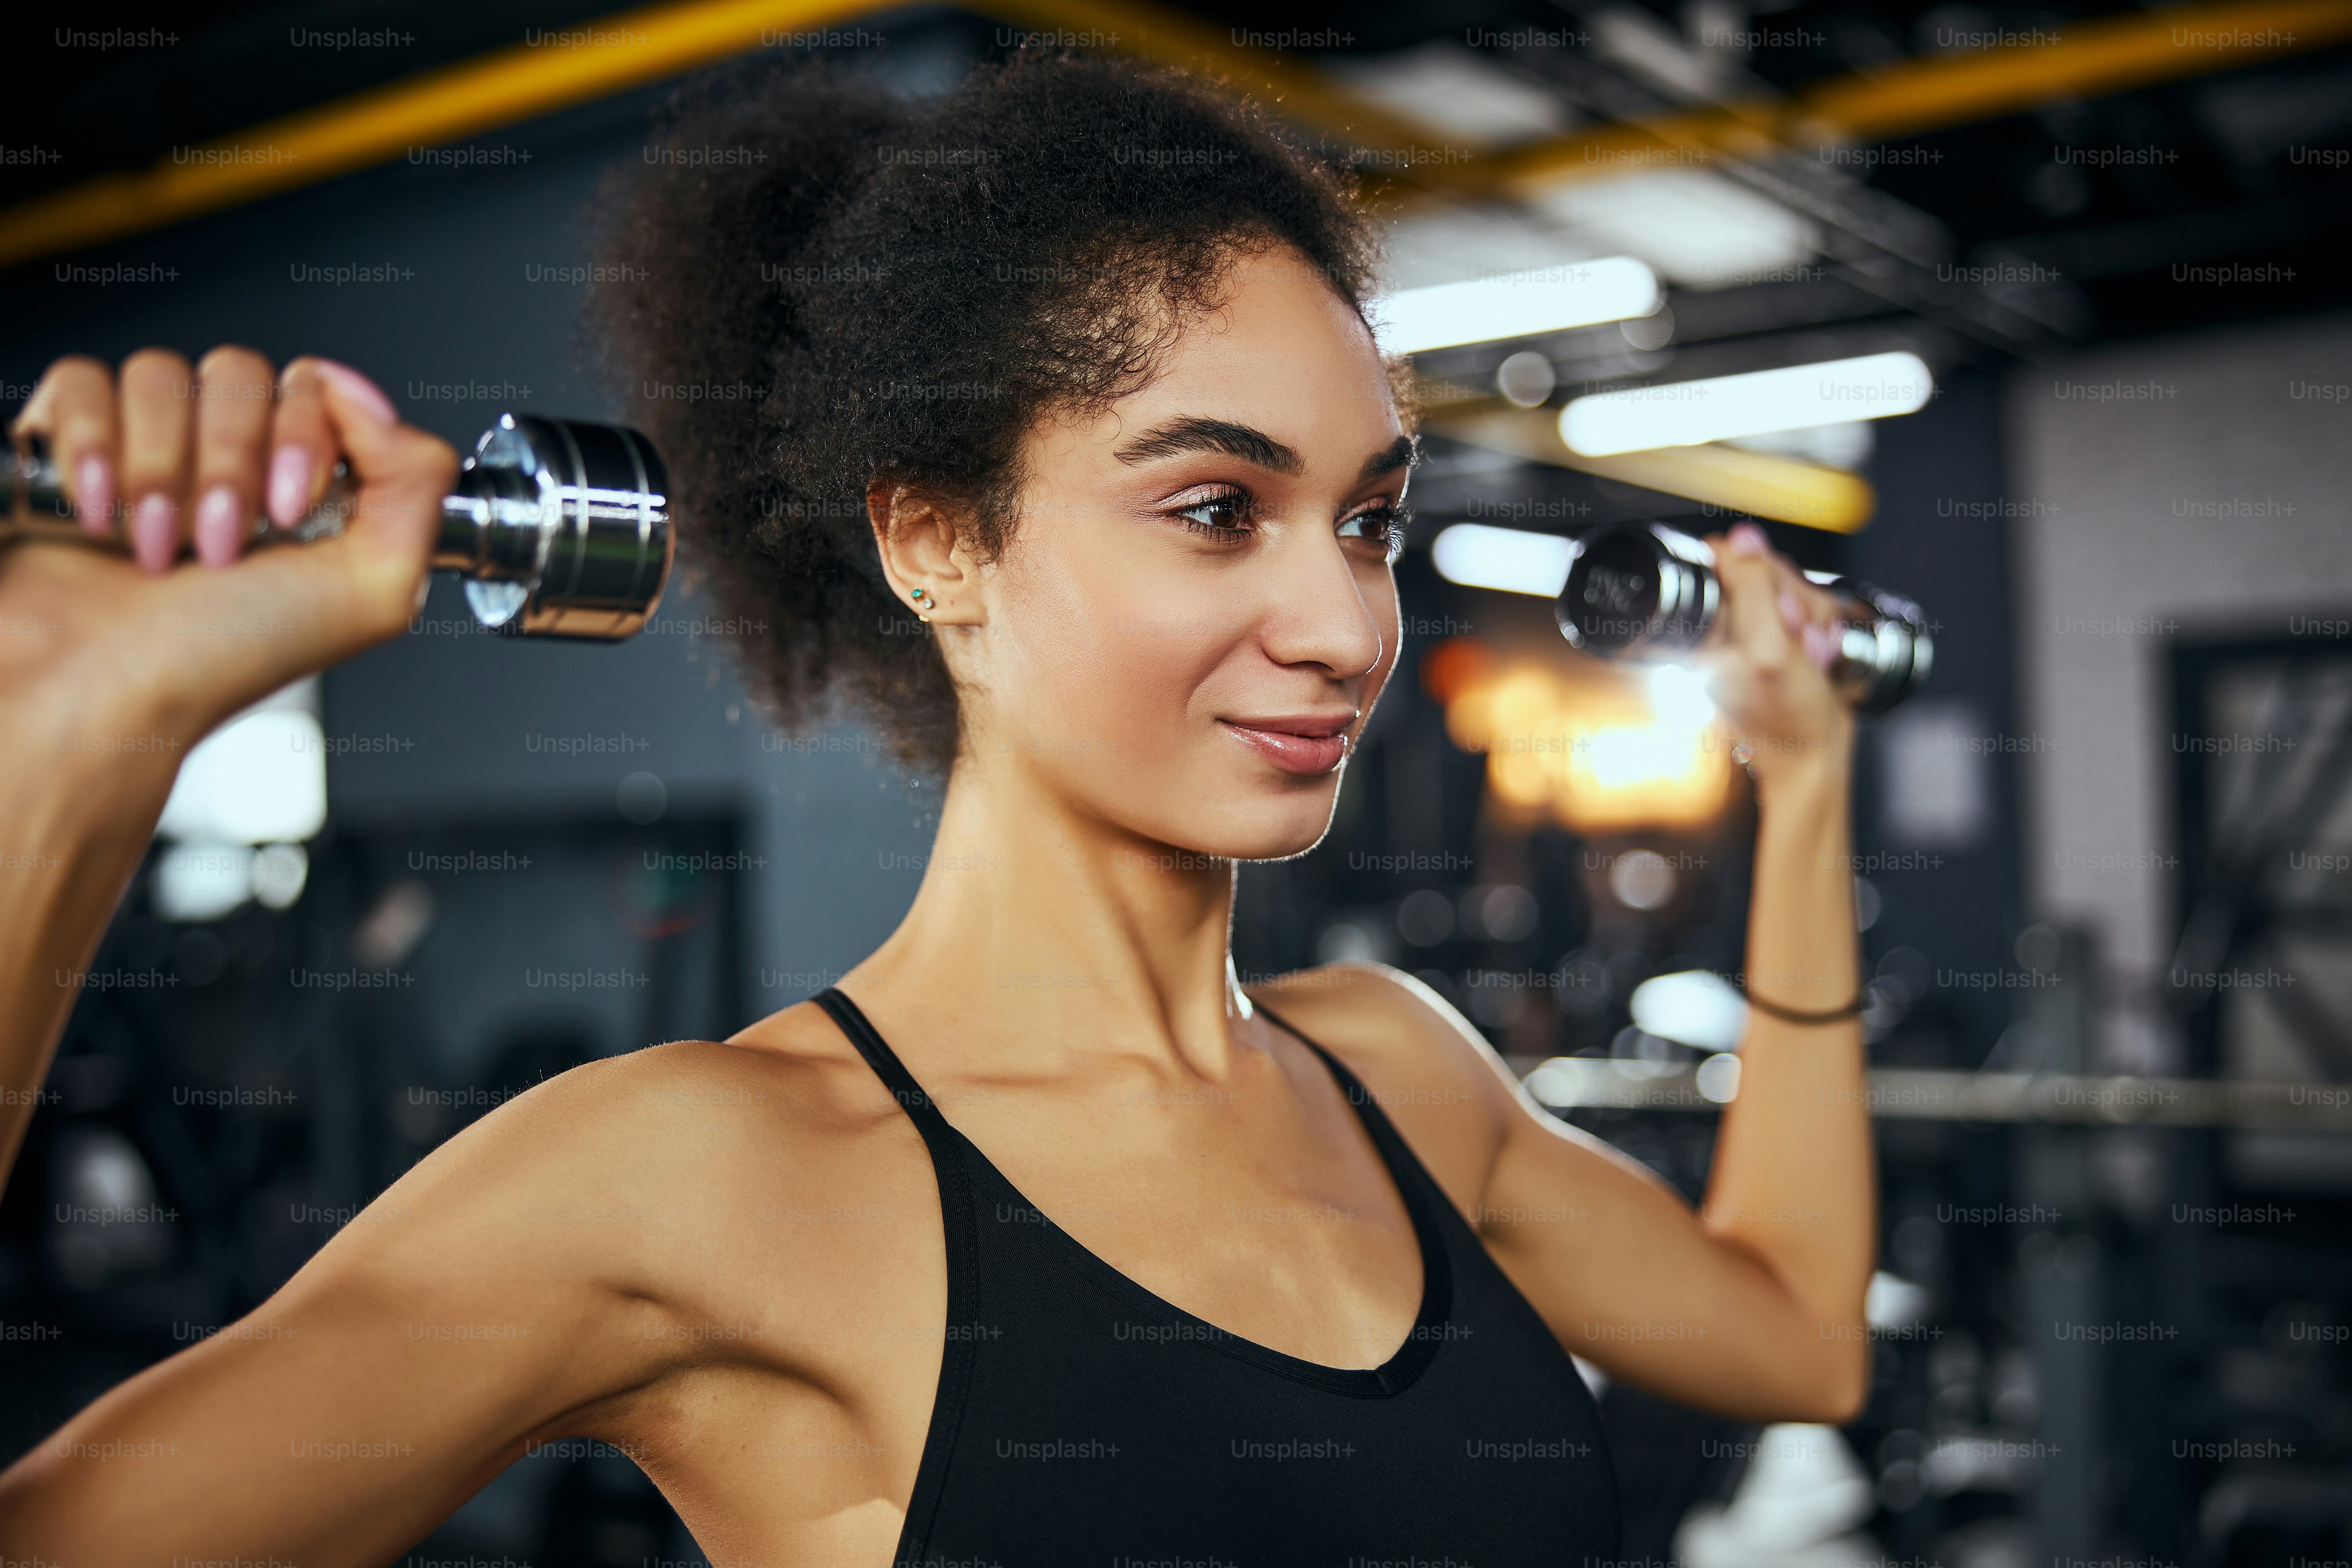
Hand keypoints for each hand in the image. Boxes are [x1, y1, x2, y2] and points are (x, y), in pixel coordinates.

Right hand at [4, 348, 455, 749]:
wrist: (109, 689)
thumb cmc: (226, 656)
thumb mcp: (376, 588)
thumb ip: (417, 483)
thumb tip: (374, 403)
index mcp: (304, 486)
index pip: (316, 389)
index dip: (303, 438)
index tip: (288, 508)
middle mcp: (229, 459)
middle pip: (240, 374)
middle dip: (230, 462)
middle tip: (221, 541)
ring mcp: (148, 445)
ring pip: (162, 375)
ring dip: (162, 467)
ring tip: (159, 545)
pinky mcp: (71, 442)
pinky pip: (85, 383)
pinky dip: (92, 448)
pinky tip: (100, 515)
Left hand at [1692, 521, 1854, 791]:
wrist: (1813, 754)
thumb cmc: (1786, 713)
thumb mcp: (1768, 648)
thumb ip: (1751, 589)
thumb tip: (1740, 538)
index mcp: (1703, 625)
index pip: (1727, 557)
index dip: (1760, 573)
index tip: (1778, 610)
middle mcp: (1724, 622)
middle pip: (1763, 567)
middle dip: (1794, 599)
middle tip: (1798, 637)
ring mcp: (1754, 628)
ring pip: (1789, 584)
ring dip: (1811, 615)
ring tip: (1810, 652)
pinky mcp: (1781, 635)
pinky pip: (1805, 604)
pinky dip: (1819, 625)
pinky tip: (1818, 652)